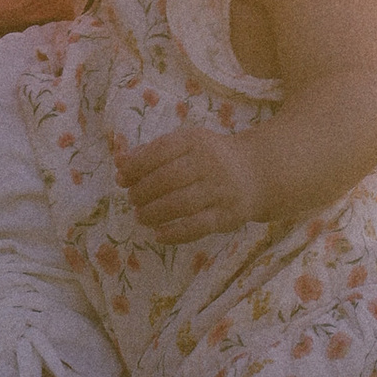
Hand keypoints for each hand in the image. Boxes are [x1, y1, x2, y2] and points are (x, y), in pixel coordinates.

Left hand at [115, 126, 263, 243]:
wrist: (257, 173)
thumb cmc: (211, 157)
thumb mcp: (185, 145)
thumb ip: (152, 152)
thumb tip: (119, 163)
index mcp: (196, 141)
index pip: (160, 151)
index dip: (136, 167)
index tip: (121, 178)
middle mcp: (210, 163)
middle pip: (167, 179)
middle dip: (142, 192)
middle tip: (132, 199)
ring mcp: (221, 190)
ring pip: (180, 204)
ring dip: (154, 213)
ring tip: (141, 216)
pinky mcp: (228, 215)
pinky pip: (197, 227)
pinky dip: (174, 233)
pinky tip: (158, 235)